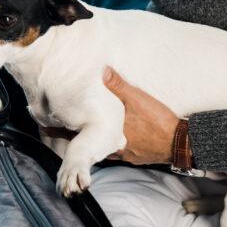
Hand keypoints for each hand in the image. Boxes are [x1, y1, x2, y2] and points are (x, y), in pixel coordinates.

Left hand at [41, 67, 179, 165]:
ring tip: (84, 134)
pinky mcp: (137, 156)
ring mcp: (125, 154)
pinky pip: (118, 151)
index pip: (77, 133)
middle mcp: (113, 147)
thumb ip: (120, 85)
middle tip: (55, 130)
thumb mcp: (139, 98)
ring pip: (101, 148)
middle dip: (72, 136)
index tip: (43, 128)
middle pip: (86, 143)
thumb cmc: (159, 121)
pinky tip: (114, 138)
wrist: (182, 144)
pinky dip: (111, 144)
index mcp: (109, 133)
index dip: (60, 130)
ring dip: (92, 141)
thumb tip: (103, 70)